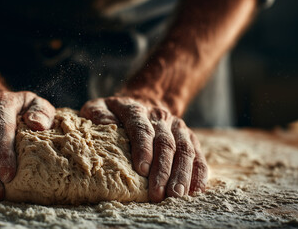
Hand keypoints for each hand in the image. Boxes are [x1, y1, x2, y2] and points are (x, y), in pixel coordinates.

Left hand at [81, 96, 207, 201]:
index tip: (141, 169)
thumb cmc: (116, 113)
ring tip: (176, 195)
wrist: (144, 101)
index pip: (141, 128)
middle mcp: (160, 117)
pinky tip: (195, 190)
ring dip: (181, 173)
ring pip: (184, 150)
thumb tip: (104, 126)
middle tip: (158, 193)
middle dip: (162, 169)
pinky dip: (199, 173)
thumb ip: (98, 115)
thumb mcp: (100, 107)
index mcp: (137, 110)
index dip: (143, 148)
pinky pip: (198, 155)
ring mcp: (177, 128)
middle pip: (165, 143)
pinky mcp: (189, 138)